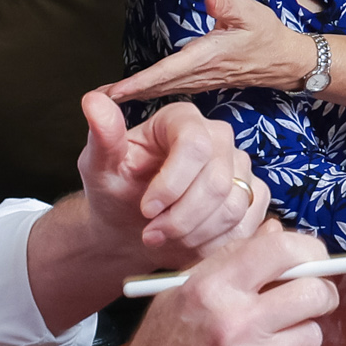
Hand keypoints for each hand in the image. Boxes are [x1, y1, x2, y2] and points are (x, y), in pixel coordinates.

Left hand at [77, 92, 269, 261]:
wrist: (132, 227)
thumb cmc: (116, 192)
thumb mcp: (99, 166)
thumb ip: (103, 136)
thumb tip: (92, 102)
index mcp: (182, 119)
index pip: (194, 146)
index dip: (172, 185)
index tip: (146, 209)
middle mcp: (218, 136)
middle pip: (218, 181)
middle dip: (181, 218)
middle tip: (151, 234)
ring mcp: (240, 166)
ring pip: (234, 207)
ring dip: (195, 234)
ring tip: (165, 238)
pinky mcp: (253, 195)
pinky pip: (246, 224)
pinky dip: (215, 243)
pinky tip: (189, 242)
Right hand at [105, 216, 334, 345]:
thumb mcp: (181, 294)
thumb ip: (230, 262)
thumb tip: (277, 232)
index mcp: (209, 289)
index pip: (281, 250)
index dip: (310, 250)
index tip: (314, 258)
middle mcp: (231, 324)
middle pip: (314, 293)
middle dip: (320, 294)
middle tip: (311, 300)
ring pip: (311, 335)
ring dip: (297, 337)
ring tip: (266, 345)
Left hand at [109, 0, 318, 105]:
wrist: (284, 62)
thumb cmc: (267, 34)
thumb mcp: (252, 13)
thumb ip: (229, 5)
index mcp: (206, 57)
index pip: (166, 71)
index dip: (139, 82)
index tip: (115, 91)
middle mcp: (200, 74)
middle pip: (157, 86)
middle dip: (127, 94)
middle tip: (96, 100)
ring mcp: (200, 81)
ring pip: (162, 90)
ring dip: (135, 95)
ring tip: (108, 99)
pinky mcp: (202, 81)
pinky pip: (170, 90)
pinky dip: (150, 93)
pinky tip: (136, 94)